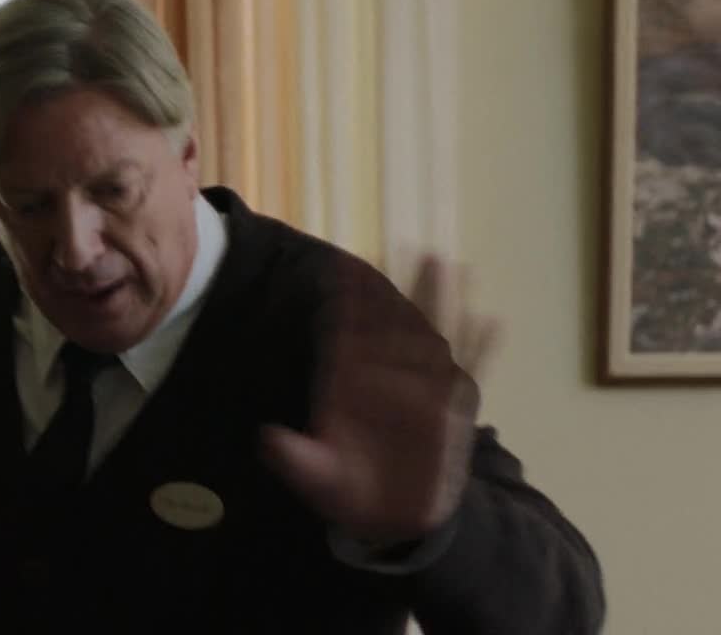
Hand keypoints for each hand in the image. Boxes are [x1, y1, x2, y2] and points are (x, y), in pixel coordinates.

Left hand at [261, 253, 499, 543]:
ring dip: (440, 303)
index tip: (342, 270)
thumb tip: (271, 441)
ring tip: (449, 265)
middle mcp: (384, 381)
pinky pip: (468, 375)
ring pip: (431, 338)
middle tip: (408, 245)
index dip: (346, 305)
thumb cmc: (348, 491)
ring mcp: (418, 392)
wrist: (386, 517)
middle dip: (400, 287)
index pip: (346, 337)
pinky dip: (480, 351)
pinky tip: (492, 322)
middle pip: (392, 325)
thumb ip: (297, 461)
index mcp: (346, 389)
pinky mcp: (448, 413)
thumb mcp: (319, 478)